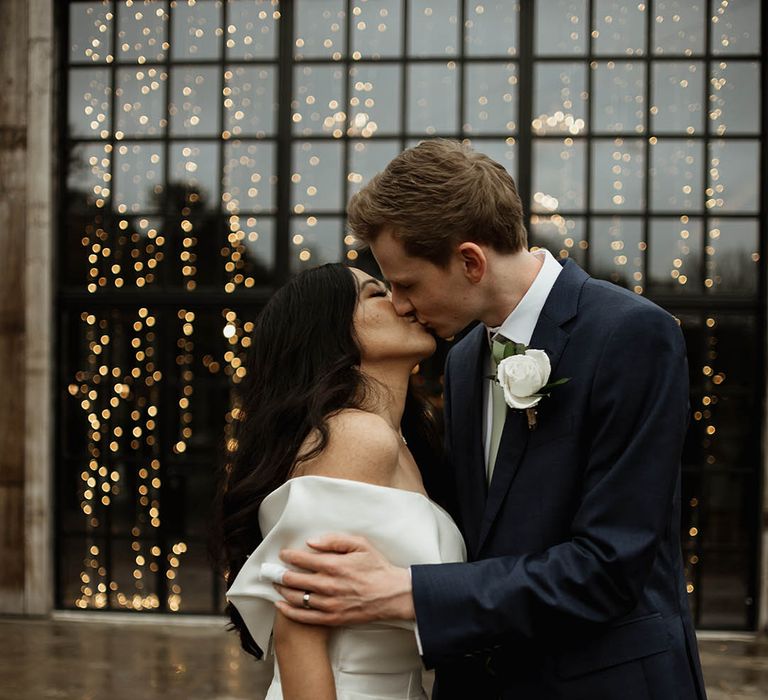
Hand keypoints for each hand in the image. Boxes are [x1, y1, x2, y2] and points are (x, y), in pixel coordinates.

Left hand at [274, 534, 414, 625]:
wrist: (392, 595)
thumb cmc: (377, 568)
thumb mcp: (360, 544)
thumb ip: (335, 540)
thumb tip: (311, 542)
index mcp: (335, 565)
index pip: (303, 560)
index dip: (289, 556)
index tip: (283, 554)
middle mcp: (329, 585)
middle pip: (295, 580)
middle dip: (280, 574)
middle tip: (272, 570)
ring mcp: (329, 604)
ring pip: (297, 598)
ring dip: (282, 590)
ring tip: (276, 584)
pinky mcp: (332, 618)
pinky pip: (304, 617)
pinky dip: (289, 611)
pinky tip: (280, 605)